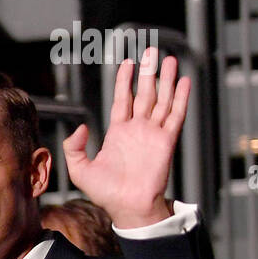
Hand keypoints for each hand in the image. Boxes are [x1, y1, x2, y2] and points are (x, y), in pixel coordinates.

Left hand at [64, 49, 189, 228]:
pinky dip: (180, 98)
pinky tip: (183, 82)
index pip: (122, 99)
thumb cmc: (105, 193)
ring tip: (168, 59)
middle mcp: (137, 129)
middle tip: (151, 51)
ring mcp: (153, 134)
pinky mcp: (166, 141)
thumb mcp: (79, 169)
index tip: (127, 63)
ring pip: (162, 99)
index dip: (124, 81)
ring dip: (165, 79)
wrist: (127, 207)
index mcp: (118, 132)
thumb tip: (81, 127)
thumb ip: (74, 147)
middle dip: (147, 72)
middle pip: (144, 93)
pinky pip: (175, 115)